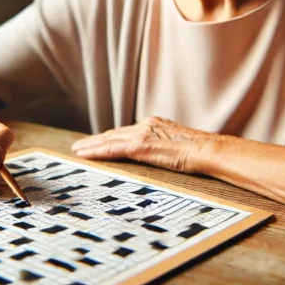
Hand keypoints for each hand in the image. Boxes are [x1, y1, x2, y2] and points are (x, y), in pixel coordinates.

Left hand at [71, 117, 212, 173]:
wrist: (207, 150)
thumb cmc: (200, 153)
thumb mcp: (179, 148)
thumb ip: (166, 150)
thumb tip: (163, 158)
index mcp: (155, 125)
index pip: (127, 132)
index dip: (111, 138)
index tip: (99, 142)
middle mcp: (146, 125)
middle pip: (115, 134)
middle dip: (96, 140)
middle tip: (80, 146)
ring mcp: (143, 134)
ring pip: (109, 140)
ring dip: (91, 146)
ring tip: (77, 151)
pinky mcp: (141, 145)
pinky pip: (113, 149)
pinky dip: (97, 152)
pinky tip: (86, 156)